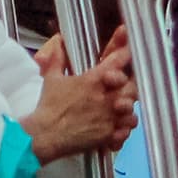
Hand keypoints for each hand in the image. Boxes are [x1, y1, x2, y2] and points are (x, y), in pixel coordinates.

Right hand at [21, 29, 135, 162]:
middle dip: (129, 85)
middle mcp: (105, 97)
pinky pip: (127, 129)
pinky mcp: (109, 134)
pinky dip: (124, 127)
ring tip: (120, 108)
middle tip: (123, 87)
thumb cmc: (48, 107)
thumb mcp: (51, 77)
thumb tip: (59, 42)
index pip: (119, 60)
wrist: (46, 135)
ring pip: (132, 109)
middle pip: (132, 86)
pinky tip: (116, 125)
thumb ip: (58, 58)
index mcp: (93, 80)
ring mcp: (109, 116)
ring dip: (127, 107)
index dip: (126, 54)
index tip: (128, 52)